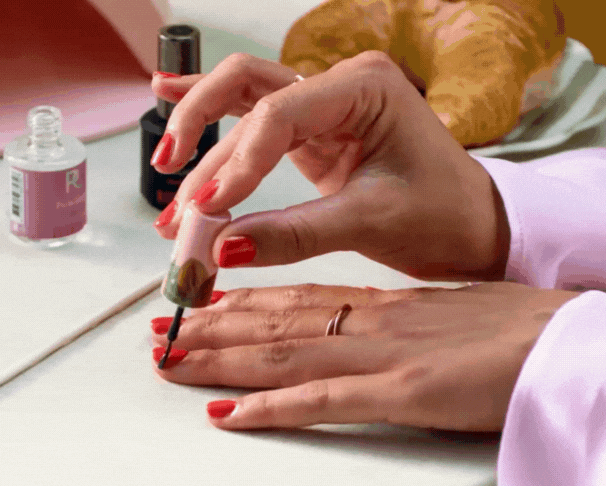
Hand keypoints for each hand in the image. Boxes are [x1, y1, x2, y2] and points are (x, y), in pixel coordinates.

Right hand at [151, 52, 509, 280]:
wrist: (473, 225)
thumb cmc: (443, 214)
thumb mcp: (369, 222)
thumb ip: (293, 233)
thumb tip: (221, 247)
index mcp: (366, 88)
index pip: (277, 115)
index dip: (236, 164)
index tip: (209, 211)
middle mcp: (339, 85)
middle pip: (245, 92)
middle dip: (202, 145)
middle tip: (180, 200)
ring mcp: (322, 106)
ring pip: (240, 102)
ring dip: (198, 138)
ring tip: (169, 190)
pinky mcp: (310, 134)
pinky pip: (251, 113)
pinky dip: (210, 110)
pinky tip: (166, 91)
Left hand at [151, 283, 577, 430]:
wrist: (570, 340)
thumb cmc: (513, 331)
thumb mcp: (440, 317)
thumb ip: (391, 324)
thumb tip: (354, 331)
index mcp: (379, 306)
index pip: (292, 299)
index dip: (236, 304)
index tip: (195, 305)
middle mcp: (368, 323)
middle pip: (271, 321)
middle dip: (208, 327)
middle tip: (158, 329)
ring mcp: (382, 357)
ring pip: (282, 352)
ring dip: (219, 359)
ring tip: (169, 360)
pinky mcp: (405, 393)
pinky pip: (324, 401)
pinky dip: (270, 409)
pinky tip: (228, 416)